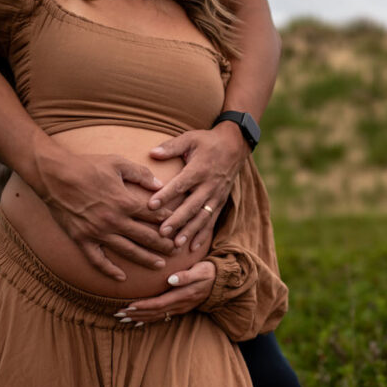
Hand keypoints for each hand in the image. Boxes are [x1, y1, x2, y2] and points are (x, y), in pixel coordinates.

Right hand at [35, 138, 175, 280]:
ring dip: (146, 259)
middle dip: (164, 245)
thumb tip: (160, 185)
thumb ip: (141, 174)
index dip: (170, 222)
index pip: (154, 216)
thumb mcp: (117, 163)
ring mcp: (98, 232)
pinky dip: (109, 270)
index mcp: (125, 202)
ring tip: (159, 265)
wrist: (53, 175)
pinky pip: (97, 260)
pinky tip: (121, 277)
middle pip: (146, 237)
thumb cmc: (86, 165)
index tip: (180, 227)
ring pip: (128, 251)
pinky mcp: (82, 239)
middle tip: (177, 251)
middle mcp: (114, 220)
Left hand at [122, 261, 216, 323]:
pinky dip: (148, 319)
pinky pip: (161, 316)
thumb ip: (186, 276)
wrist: (221, 281)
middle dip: (135, 314)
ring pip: (156, 316)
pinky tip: (137, 321)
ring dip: (139, 318)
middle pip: (154, 313)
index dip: (142, 306)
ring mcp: (180, 308)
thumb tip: (171, 280)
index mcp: (182, 295)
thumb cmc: (209, 272)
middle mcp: (179, 305)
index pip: (158, 304)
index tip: (127, 305)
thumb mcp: (200, 271)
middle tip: (118, 314)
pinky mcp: (179, 308)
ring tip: (122, 318)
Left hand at [147, 121, 247, 251]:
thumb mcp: (190, 138)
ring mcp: (216, 196)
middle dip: (177, 220)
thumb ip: (171, 147)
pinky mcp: (220, 203)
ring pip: (202, 217)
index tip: (151, 205)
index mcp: (199, 170)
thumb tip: (152, 153)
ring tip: (176, 244)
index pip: (181, 184)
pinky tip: (192, 248)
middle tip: (162, 232)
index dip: (166, 195)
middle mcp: (209, 185)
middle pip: (191, 206)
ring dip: (189, 231)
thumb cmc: (207, 142)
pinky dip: (202, 235)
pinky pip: (211, 222)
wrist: (234, 146)